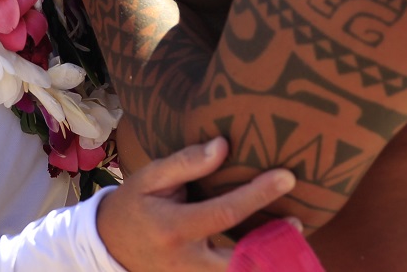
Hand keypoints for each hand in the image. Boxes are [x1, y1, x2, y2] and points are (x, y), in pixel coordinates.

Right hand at [96, 137, 298, 271]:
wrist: (109, 245)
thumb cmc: (134, 204)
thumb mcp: (151, 176)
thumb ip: (187, 161)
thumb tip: (224, 145)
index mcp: (174, 228)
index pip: (225, 213)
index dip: (258, 195)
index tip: (287, 177)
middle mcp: (186, 261)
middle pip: (241, 259)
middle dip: (273, 242)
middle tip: (297, 220)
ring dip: (266, 257)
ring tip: (288, 233)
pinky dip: (249, 263)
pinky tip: (266, 245)